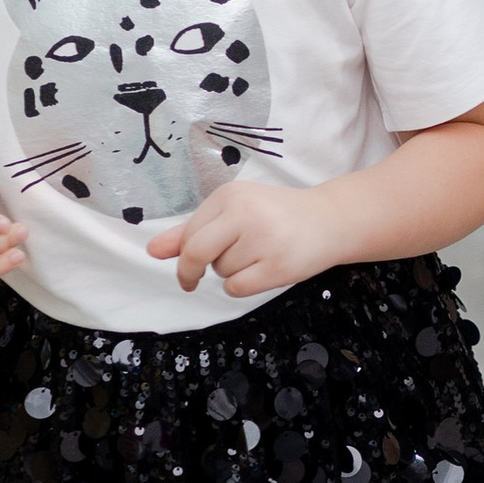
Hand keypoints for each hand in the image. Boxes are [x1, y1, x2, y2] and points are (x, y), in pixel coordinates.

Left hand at [148, 181, 341, 299]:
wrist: (331, 220)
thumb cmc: (277, 216)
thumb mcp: (234, 214)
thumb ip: (191, 232)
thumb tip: (152, 250)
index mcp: (230, 195)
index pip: (188, 233)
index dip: (184, 253)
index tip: (190, 264)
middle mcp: (246, 213)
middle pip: (195, 253)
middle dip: (189, 271)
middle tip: (191, 281)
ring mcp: (264, 239)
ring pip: (220, 271)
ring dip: (231, 272)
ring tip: (258, 254)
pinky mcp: (278, 265)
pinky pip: (237, 288)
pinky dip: (243, 286)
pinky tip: (262, 271)